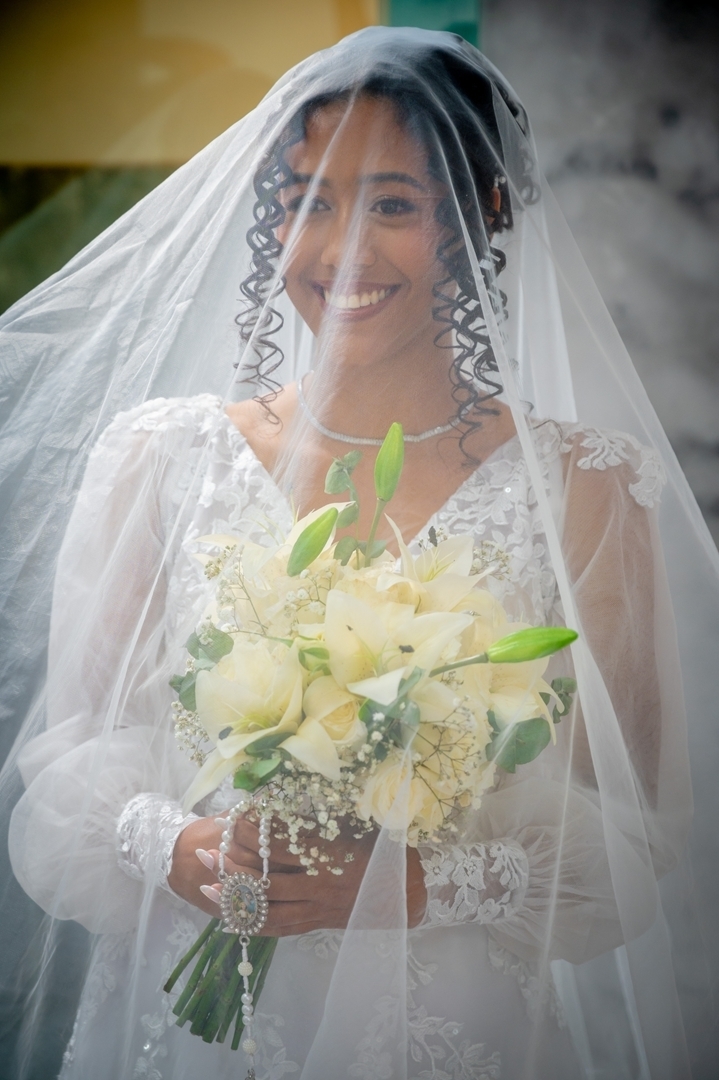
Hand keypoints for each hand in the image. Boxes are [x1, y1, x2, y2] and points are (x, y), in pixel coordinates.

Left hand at [168, 815, 426, 930]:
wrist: (407, 891)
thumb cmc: (382, 850)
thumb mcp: (355, 824)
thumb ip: (323, 815)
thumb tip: (291, 791)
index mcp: (325, 854)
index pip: (276, 845)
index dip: (250, 833)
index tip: (231, 817)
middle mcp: (315, 884)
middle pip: (263, 880)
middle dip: (230, 867)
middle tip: (203, 854)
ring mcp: (314, 907)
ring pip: (266, 908)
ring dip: (234, 899)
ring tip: (206, 888)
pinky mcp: (316, 922)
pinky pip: (279, 928)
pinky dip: (254, 923)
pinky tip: (231, 917)